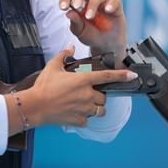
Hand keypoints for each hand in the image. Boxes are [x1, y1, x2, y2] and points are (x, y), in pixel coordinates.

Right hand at [18, 44, 137, 126]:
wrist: (35, 106)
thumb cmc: (43, 87)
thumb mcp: (53, 66)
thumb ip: (64, 55)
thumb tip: (70, 47)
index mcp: (83, 80)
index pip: (107, 77)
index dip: (122, 75)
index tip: (132, 75)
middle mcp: (87, 95)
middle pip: (103, 96)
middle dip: (98, 95)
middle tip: (86, 94)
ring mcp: (84, 109)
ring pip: (100, 110)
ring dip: (95, 108)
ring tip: (84, 105)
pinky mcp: (79, 120)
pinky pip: (87, 120)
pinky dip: (83, 118)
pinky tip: (74, 113)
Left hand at [58, 0, 126, 55]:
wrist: (106, 44)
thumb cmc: (91, 34)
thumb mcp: (80, 31)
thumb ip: (75, 22)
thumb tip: (68, 13)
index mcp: (77, 2)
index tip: (63, 8)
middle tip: (77, 6)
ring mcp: (103, 0)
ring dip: (92, 4)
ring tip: (89, 17)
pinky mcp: (116, 5)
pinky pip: (115, 0)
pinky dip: (111, 4)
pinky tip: (108, 10)